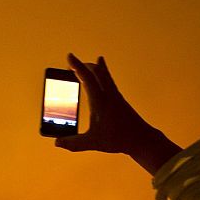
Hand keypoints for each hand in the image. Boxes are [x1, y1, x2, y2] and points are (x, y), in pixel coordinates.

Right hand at [56, 53, 180, 174]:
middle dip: (84, 65)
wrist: (142, 138)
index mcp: (100, 102)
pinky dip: (103, 76)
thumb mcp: (93, 142)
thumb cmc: (119, 139)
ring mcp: (116, 97)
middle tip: (73, 63)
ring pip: (105, 75)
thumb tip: (57, 142)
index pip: (87, 78)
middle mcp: (109, 95)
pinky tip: (103, 80)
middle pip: (97, 72)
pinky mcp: (120, 101)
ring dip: (95, 68)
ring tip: (91, 64)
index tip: (70, 56)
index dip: (77, 66)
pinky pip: (109, 82)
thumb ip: (74, 143)